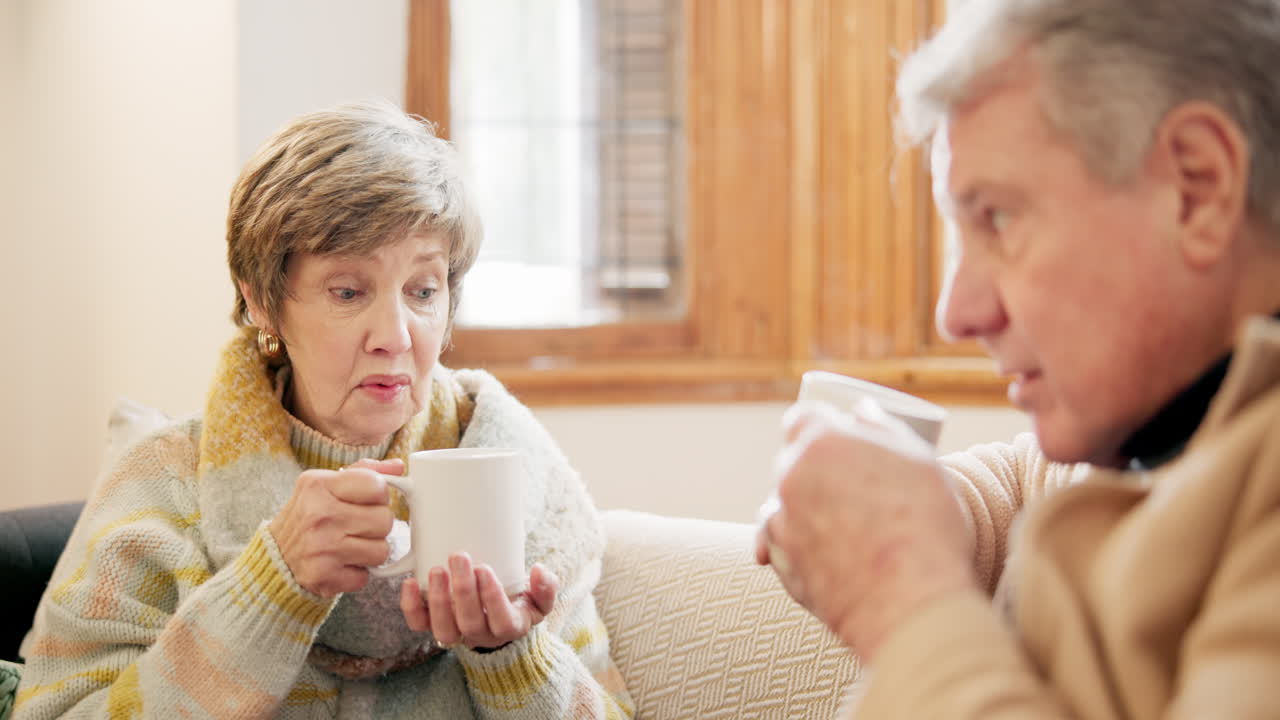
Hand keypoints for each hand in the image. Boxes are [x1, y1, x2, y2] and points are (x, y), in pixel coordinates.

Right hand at [268, 458, 401, 597]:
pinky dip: (357, 573)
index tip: (367, 501)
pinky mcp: (323, 575)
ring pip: (381, 550)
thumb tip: (398, 467)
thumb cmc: (310, 516)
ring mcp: (320, 547)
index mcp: (318, 485)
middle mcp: (318, 514)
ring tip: (349, 545)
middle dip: (376, 525)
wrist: (275, 558)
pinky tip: (340, 564)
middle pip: (385, 520)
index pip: (377, 486)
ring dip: (370, 551)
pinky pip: (365, 576)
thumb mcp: (328, 485)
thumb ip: (364, 472)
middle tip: (356, 527)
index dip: (379, 496)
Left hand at [399, 555, 557, 650]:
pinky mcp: (434, 626)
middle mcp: (481, 636)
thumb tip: (539, 571)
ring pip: (443, 629)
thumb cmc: (518, 602)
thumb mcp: (539, 598)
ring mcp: (456, 633)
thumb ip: (546, 587)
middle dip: (462, 591)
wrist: (497, 619)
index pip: (501, 621)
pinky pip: (419, 625)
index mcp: (510, 627)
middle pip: (469, 623)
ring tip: (437, 570)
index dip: (491, 598)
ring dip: (437, 600)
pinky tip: (409, 582)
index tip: (485, 569)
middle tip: (459, 557)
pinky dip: (410, 606)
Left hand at [760, 400, 974, 659]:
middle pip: (792, 461)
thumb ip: (884, 430)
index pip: (803, 418)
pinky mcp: (781, 562)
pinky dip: (794, 543)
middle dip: (814, 467)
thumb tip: (862, 410)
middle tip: (849, 484)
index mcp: (823, 443)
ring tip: (840, 523)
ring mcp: (783, 521)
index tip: (834, 437)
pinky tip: (821, 551)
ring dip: (802, 507)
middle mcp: (792, 477)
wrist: (911, 604)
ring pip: (781, 503)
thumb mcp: (919, 463)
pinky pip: (778, 544)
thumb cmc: (924, 528)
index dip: (818, 426)